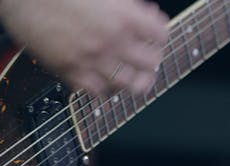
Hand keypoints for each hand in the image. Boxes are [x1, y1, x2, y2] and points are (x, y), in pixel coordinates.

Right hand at [0, 0, 168, 95]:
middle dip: (152, 60)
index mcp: (123, 16)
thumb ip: (125, 5)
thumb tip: (139, 13)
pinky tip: (103, 82)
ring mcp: (90, 60)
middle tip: (149, 61)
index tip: (156, 36)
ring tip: (134, 79)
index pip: (160, 34)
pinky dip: (103, 88)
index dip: (160, 35)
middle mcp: (111, 41)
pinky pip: (96, 91)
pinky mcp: (69, 72)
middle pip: (150, 63)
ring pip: (127, 84)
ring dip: (133, 81)